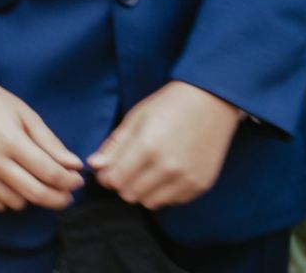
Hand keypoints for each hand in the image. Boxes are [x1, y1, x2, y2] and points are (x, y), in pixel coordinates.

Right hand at [0, 81, 84, 211]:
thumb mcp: (26, 114)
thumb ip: (50, 142)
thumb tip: (74, 166)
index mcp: (11, 141)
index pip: (50, 174)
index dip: (70, 181)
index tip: (77, 180)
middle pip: (36, 194)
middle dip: (59, 198)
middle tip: (67, 194)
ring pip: (17, 203)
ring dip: (33, 198)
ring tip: (36, 183)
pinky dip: (10, 199)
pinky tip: (14, 184)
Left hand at [90, 81, 241, 208]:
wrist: (211, 103)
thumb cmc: (168, 106)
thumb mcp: (135, 119)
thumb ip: (115, 145)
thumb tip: (94, 165)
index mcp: (147, 147)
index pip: (115, 180)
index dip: (105, 177)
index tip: (106, 170)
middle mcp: (168, 167)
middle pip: (130, 195)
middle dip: (122, 184)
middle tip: (125, 169)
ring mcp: (187, 179)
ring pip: (150, 203)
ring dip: (142, 191)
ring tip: (145, 171)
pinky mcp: (201, 185)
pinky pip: (172, 201)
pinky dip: (163, 192)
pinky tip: (165, 173)